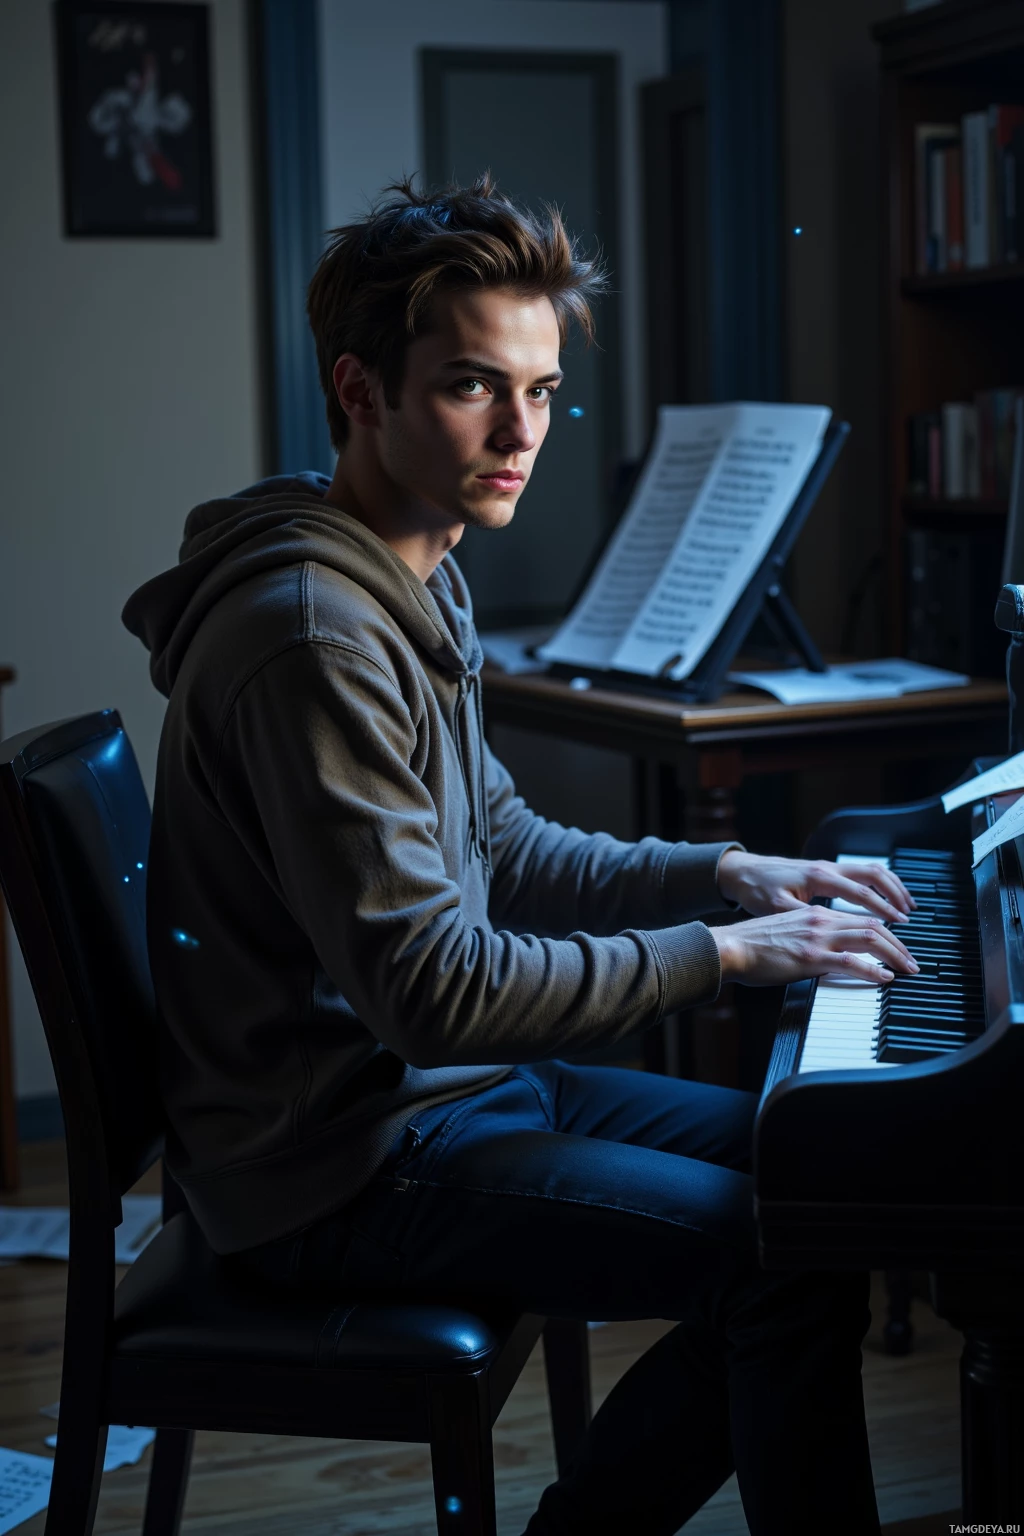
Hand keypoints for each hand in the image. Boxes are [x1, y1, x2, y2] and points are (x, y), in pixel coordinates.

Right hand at [709, 906, 919, 986]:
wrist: (730, 946)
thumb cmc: (752, 944)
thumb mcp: (787, 931)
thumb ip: (811, 937)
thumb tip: (829, 953)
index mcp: (815, 914)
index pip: (860, 918)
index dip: (885, 931)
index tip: (897, 946)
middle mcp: (820, 921)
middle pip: (871, 925)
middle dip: (898, 943)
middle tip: (912, 960)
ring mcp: (816, 938)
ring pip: (868, 938)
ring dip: (894, 954)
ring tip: (907, 968)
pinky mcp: (810, 957)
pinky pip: (850, 962)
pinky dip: (872, 969)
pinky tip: (884, 977)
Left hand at [716, 850, 914, 923]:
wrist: (741, 873)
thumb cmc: (756, 891)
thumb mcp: (776, 909)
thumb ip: (806, 921)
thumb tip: (831, 938)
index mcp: (819, 878)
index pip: (862, 894)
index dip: (884, 910)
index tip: (901, 924)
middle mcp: (827, 869)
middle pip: (873, 876)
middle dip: (896, 895)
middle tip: (910, 916)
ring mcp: (827, 868)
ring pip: (869, 871)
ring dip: (890, 887)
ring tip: (906, 906)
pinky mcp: (824, 872)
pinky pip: (859, 873)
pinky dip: (876, 884)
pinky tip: (882, 898)